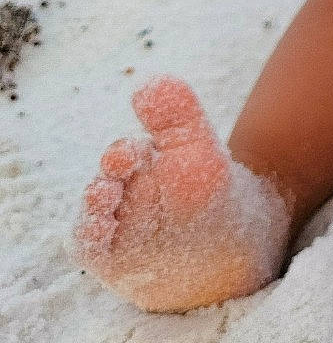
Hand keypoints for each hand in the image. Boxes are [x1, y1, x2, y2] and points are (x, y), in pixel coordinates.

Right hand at [75, 77, 290, 311]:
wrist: (230, 243)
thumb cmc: (209, 188)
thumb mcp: (198, 146)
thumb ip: (176, 113)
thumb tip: (149, 82)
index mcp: (138, 165)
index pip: (121, 157)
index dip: (122, 153)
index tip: (132, 151)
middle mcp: (121, 195)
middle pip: (102, 187)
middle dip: (105, 182)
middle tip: (118, 174)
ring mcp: (116, 228)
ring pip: (92, 220)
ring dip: (93, 213)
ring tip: (106, 201)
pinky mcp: (115, 260)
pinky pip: (94, 250)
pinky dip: (91, 241)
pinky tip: (102, 232)